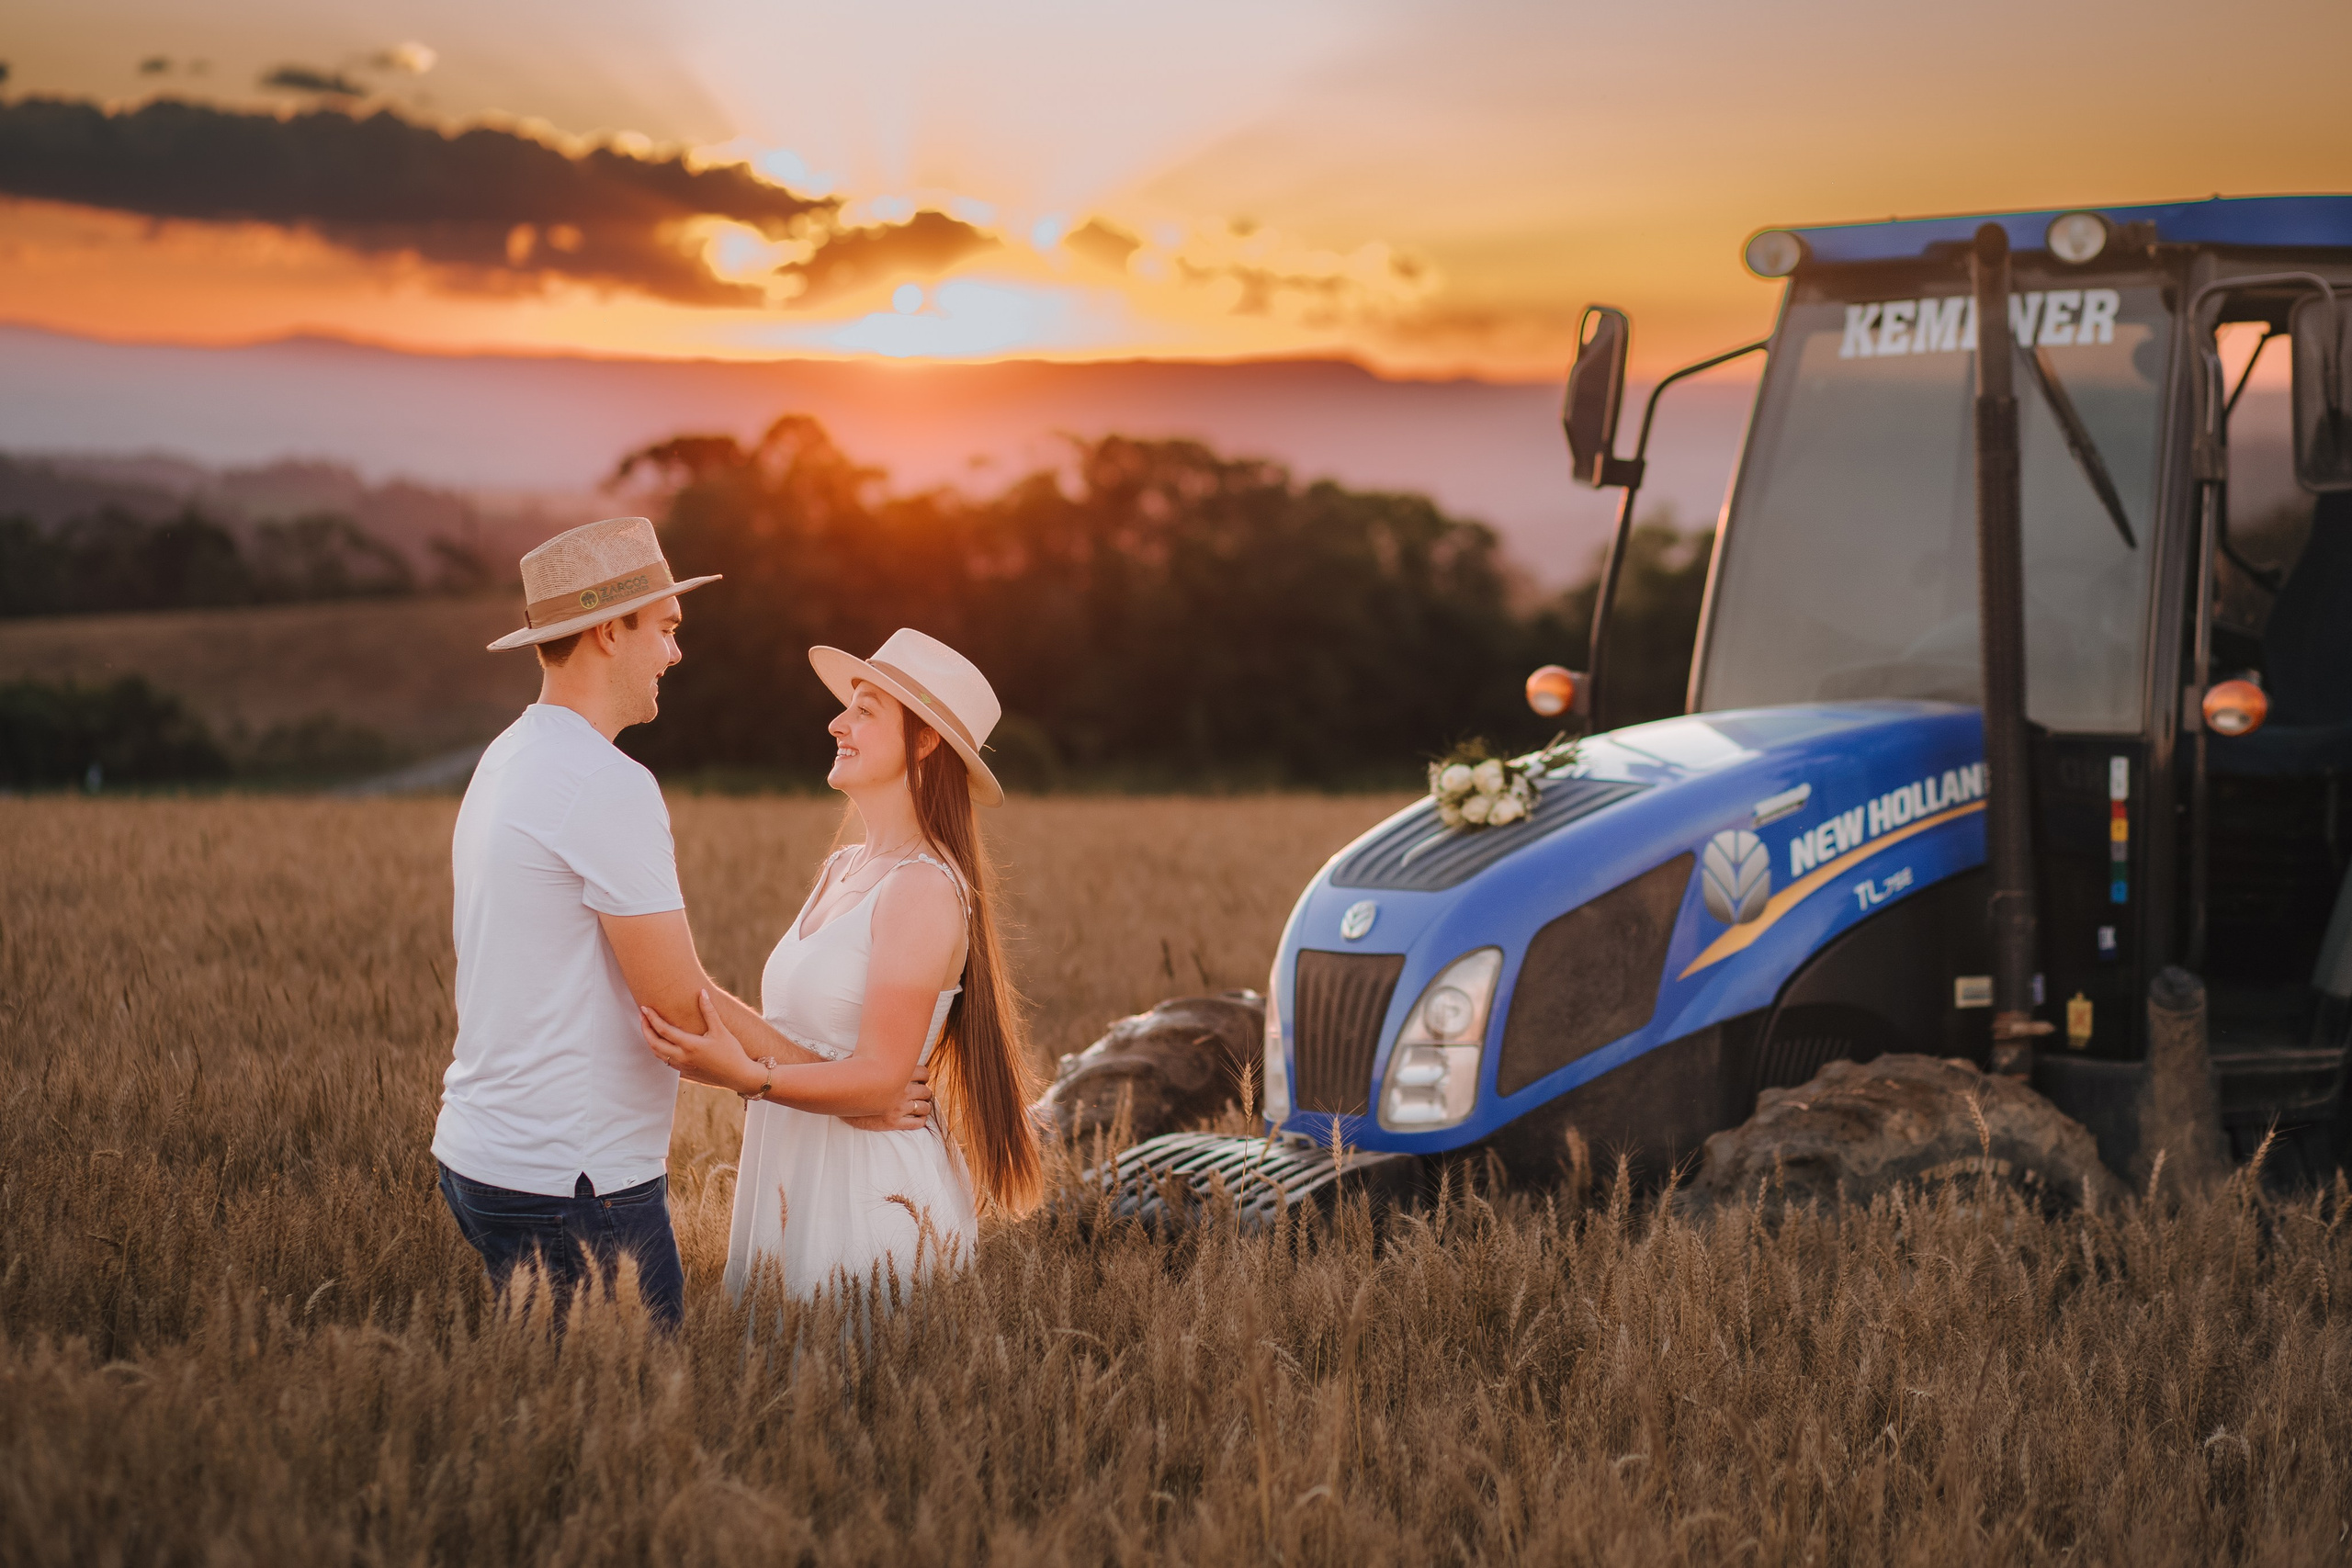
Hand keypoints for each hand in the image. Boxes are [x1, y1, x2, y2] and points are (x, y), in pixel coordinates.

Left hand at [639, 990, 763, 1095]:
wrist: (738, 1076)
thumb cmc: (731, 1052)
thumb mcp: (721, 1030)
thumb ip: (709, 1011)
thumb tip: (702, 992)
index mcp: (690, 1045)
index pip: (663, 1030)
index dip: (651, 1018)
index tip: (644, 1008)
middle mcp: (682, 1057)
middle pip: (654, 1043)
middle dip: (645, 1028)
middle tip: (642, 1015)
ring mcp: (682, 1067)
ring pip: (658, 1054)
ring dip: (650, 1040)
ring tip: (648, 1028)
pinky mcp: (685, 1073)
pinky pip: (665, 1061)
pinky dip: (659, 1051)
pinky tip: (662, 1043)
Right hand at [843, 1064, 934, 1132]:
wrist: (837, 1093)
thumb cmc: (849, 1072)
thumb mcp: (866, 1057)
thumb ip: (880, 1055)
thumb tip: (883, 1042)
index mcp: (899, 1073)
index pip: (924, 1073)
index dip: (924, 1076)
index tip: (920, 1079)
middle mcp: (902, 1090)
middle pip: (926, 1091)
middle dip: (924, 1092)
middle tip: (919, 1094)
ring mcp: (898, 1107)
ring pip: (924, 1107)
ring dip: (924, 1106)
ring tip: (920, 1106)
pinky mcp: (892, 1122)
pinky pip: (916, 1123)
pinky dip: (921, 1120)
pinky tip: (918, 1118)